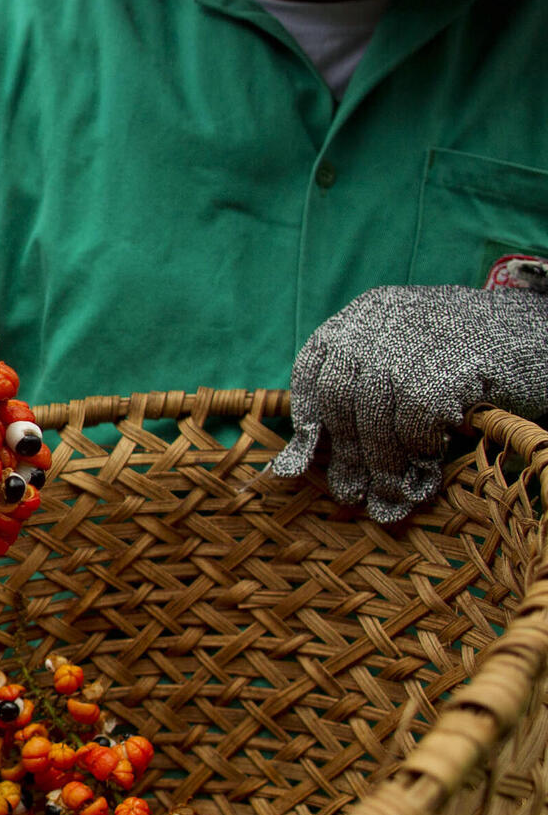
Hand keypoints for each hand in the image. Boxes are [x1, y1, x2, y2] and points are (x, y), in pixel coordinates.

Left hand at [268, 284, 547, 521]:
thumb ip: (356, 403)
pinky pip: (417, 417)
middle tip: (355, 497)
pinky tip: (434, 458)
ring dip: (384, 466)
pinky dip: (420, 447)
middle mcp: (380, 319)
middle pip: (342, 399)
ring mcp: (414, 336)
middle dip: (348, 456)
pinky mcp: (452, 360)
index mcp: (362, 315)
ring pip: (376, 415)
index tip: (303, 463)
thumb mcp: (405, 367)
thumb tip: (291, 467)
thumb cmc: (469, 360)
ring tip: (394, 499)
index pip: (313, 369)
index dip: (308, 419)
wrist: (541, 333)